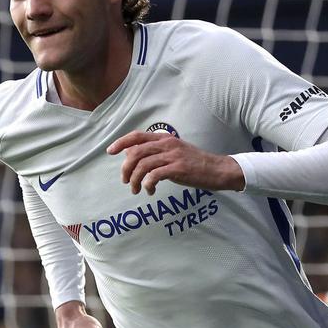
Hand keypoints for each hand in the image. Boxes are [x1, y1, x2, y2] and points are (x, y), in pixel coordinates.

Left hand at [107, 131, 244, 194]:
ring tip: (137, 189)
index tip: (110, 151)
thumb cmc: (194, 163)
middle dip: (126, 168)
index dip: (121, 142)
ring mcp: (173, 156)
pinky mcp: (178, 169)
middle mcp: (167, 144)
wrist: (217, 170)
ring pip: (143, 165)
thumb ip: (154, 151)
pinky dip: (147, 184)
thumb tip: (130, 153)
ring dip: (135, 180)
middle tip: (126, 181)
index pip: (137, 136)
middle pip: (136, 152)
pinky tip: (150, 191)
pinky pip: (154, 176)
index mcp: (165, 138)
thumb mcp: (173, 152)